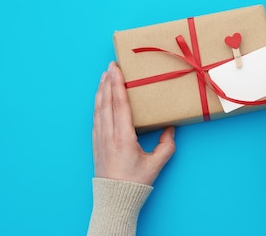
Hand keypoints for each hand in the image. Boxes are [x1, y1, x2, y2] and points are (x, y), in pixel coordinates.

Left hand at [92, 61, 175, 184]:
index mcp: (123, 137)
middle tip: (110, 66)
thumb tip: (171, 129)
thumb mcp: (156, 163)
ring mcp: (100, 139)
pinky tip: (99, 99)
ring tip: (103, 77)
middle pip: (106, 102)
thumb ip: (167, 145)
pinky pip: (95, 119)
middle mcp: (109, 135)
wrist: (115, 198)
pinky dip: (97, 105)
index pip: (119, 104)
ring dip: (101, 91)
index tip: (116, 70)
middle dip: (108, 82)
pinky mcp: (96, 144)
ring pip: (98, 109)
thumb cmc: (135, 182)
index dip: (117, 85)